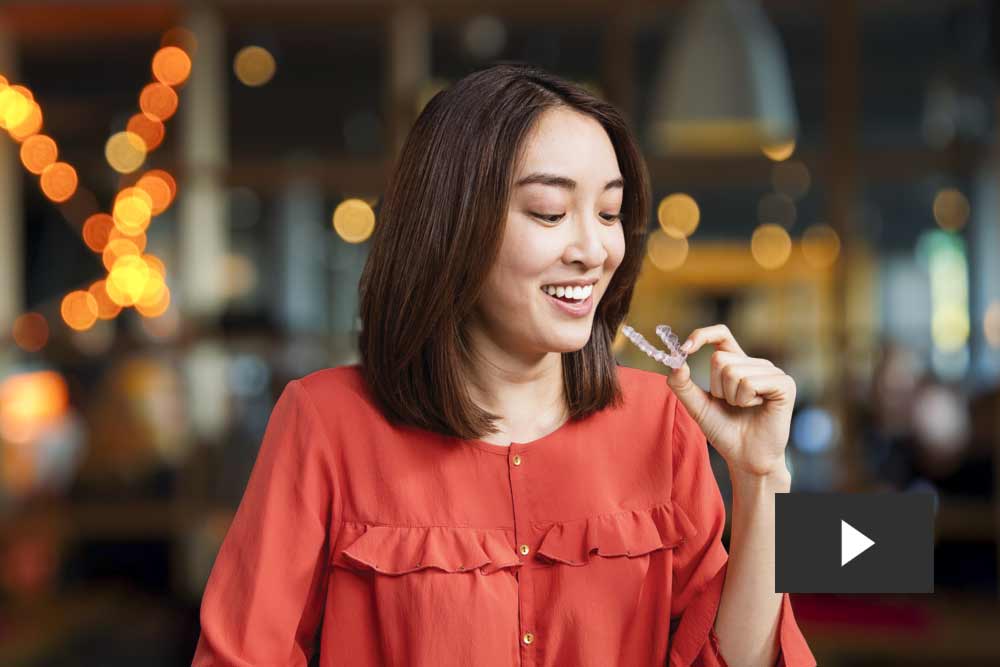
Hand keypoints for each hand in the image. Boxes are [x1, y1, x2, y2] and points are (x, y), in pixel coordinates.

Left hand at [666, 324, 794, 477]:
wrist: (745, 457)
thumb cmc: (724, 430)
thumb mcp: (697, 405)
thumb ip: (682, 384)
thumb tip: (675, 363)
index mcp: (737, 363)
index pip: (720, 334)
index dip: (702, 335)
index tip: (685, 349)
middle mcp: (756, 363)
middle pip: (720, 358)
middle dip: (717, 387)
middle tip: (731, 404)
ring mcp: (772, 372)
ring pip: (733, 371)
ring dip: (731, 397)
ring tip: (744, 408)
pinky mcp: (784, 384)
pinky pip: (749, 382)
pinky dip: (745, 399)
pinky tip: (757, 408)